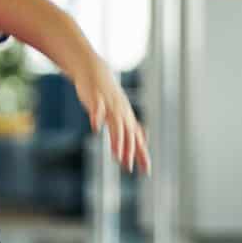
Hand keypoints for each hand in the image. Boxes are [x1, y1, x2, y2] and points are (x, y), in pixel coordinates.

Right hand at [78, 58, 150, 173]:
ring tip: (117, 156)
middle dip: (130, 152)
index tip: (146, 171)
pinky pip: (98, 109)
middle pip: (129, 134)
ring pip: (116, 125)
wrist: (94, 71)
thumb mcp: (118, 111)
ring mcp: (110, 105)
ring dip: (118, 140)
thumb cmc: (105, 94)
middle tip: (129, 168)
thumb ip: (127, 124)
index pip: (137, 139)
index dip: (142, 154)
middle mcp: (122, 113)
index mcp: (127, 117)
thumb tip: (141, 137)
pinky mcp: (96, 98)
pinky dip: (98, 118)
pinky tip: (96, 128)